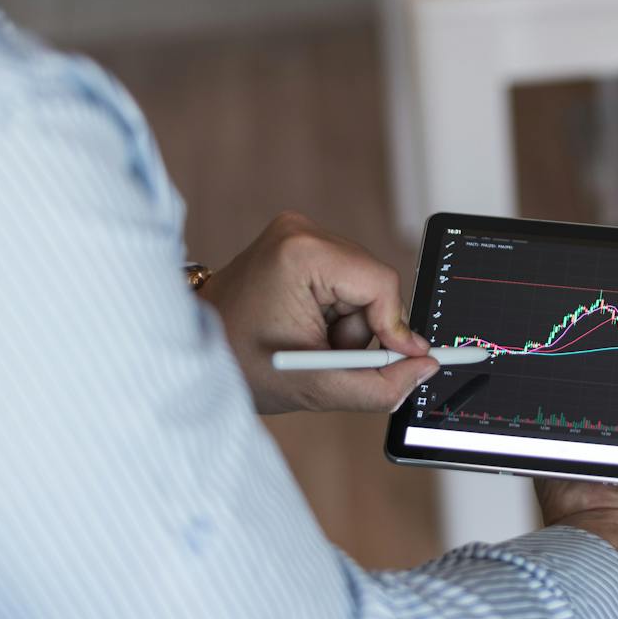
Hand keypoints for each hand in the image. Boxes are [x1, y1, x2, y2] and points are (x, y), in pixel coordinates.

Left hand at [197, 213, 436, 414]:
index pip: (380, 283)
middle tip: (327, 356)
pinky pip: (347, 282)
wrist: (193, 347)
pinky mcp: (300, 244)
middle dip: (360, 331)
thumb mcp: (314, 386)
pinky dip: (337, 314)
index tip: (403, 362)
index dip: (394, 328)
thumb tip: (424, 368)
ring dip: (349, 325)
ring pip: (364, 287)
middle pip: (374, 284)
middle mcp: (301, 231)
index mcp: (301, 253)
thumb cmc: (238, 363)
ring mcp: (299, 233)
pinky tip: (306, 327)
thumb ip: (378, 385)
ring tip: (310, 344)